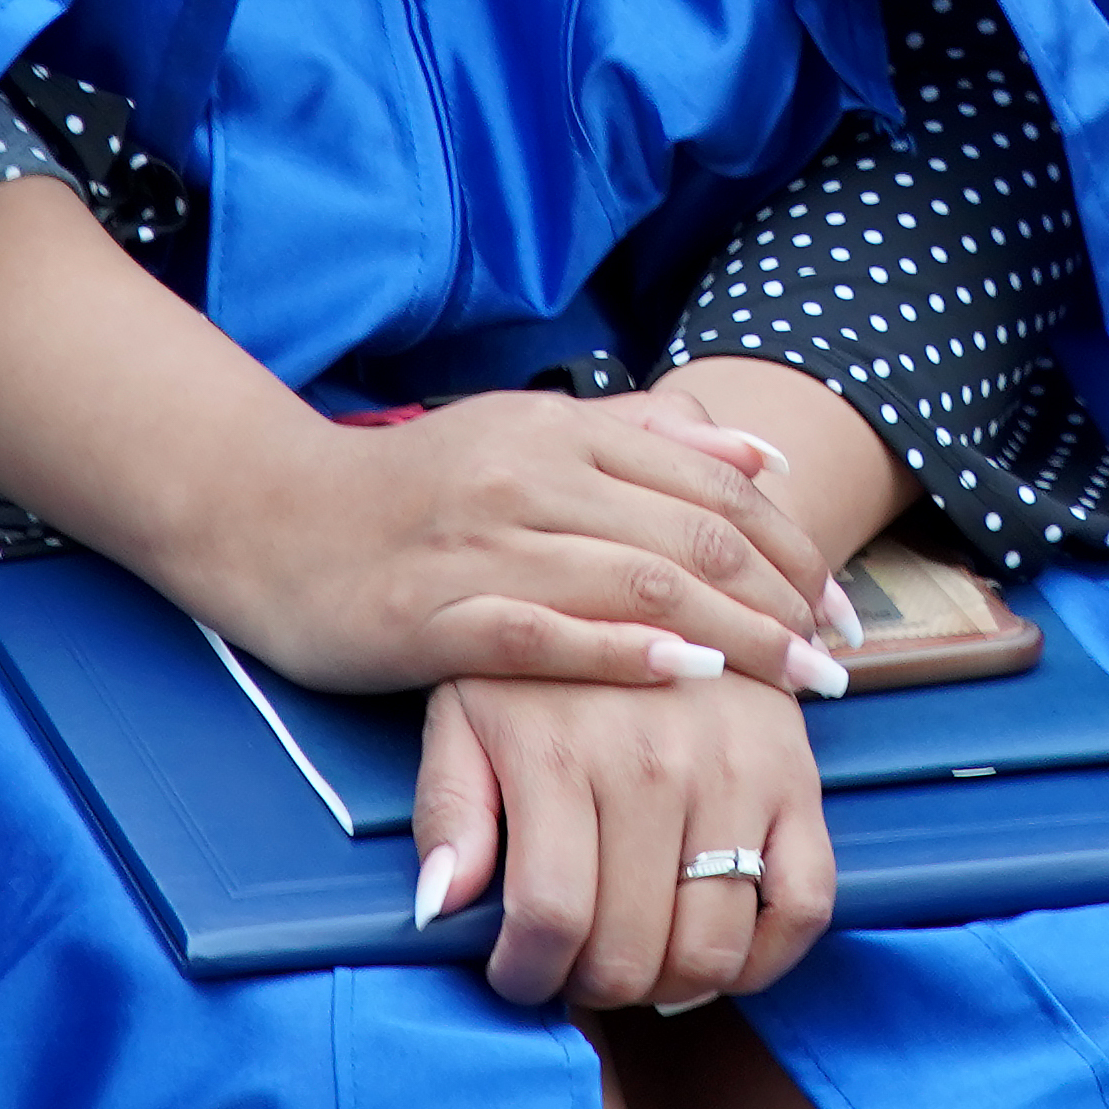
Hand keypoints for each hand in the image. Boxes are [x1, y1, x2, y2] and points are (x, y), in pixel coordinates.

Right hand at [232, 385, 855, 698]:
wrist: (268, 515)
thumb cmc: (414, 488)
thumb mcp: (529, 435)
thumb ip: (642, 439)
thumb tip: (758, 460)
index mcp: (562, 429)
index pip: (709, 485)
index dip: (789, 546)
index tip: (840, 605)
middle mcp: (533, 474)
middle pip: (690, 535)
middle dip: (783, 599)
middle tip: (841, 657)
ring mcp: (483, 543)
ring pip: (637, 580)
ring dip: (734, 634)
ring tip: (797, 679)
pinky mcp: (434, 613)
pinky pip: (545, 632)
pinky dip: (623, 651)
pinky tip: (683, 675)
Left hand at [413, 667, 837, 1011]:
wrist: (656, 574)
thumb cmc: (543, 664)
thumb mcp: (464, 711)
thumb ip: (448, 811)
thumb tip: (441, 910)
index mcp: (561, 749)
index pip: (551, 920)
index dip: (528, 974)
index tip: (519, 970)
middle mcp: (654, 763)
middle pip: (631, 952)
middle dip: (591, 982)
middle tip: (577, 960)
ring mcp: (736, 770)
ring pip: (712, 946)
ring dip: (667, 983)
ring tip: (638, 949)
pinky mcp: (798, 774)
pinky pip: (806, 904)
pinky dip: (765, 956)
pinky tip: (717, 942)